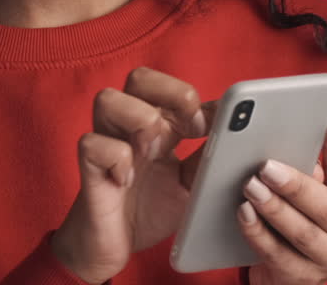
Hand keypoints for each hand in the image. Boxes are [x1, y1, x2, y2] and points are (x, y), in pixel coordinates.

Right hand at [50, 66, 217, 283]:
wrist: (114, 249)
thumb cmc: (149, 211)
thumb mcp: (190, 185)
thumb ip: (209, 159)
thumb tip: (237, 136)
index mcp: (155, 125)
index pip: (169, 87)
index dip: (193, 99)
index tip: (212, 125)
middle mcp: (128, 127)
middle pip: (139, 77)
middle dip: (170, 93)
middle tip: (189, 128)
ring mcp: (106, 143)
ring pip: (108, 99)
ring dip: (140, 119)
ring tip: (154, 152)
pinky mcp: (89, 168)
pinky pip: (92, 144)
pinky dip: (117, 157)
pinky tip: (127, 180)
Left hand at [240, 113, 326, 284]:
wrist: (285, 272)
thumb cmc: (293, 216)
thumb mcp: (304, 192)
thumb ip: (303, 170)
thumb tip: (289, 145)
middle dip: (296, 186)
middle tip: (266, 166)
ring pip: (304, 234)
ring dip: (275, 210)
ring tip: (251, 188)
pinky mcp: (303, 279)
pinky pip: (278, 256)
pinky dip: (258, 234)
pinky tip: (243, 215)